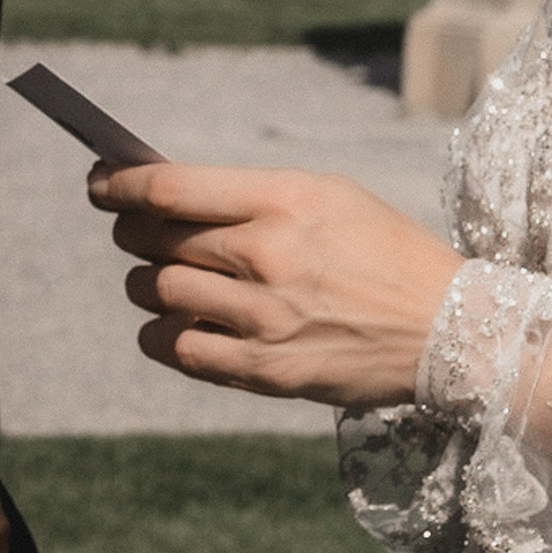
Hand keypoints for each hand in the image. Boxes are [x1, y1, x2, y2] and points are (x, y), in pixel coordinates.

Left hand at [90, 162, 459, 405]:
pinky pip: (177, 350)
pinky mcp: (267, 370)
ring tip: (161, 280)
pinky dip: (160, 335)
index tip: (99, 182)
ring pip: (157, 294)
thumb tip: (165, 196)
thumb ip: (250, 194)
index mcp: (286, 200)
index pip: (171, 188)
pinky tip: (172, 325)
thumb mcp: (329, 196)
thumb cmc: (385, 252)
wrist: (451, 330)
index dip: (119, 184)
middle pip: (155, 240)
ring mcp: (265, 318)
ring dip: (144, 284)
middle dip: (132, 232)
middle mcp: (269, 257)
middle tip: (135, 231)